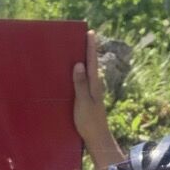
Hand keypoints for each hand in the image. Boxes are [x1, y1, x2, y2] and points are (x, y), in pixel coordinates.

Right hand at [73, 30, 122, 169]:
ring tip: (75, 50)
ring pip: (87, 71)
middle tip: (81, 36)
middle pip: (90, 63)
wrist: (97, 138)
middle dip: (86, 50)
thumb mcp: (83, 102)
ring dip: (82, 61)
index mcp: (94, 83)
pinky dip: (79, 72)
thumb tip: (80, 64)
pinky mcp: (88, 98)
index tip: (90, 31)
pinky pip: (83, 80)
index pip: (92, 60)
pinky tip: (73, 73)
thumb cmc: (89, 121)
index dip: (90, 46)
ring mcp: (92, 92)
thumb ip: (80, 83)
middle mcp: (94, 85)